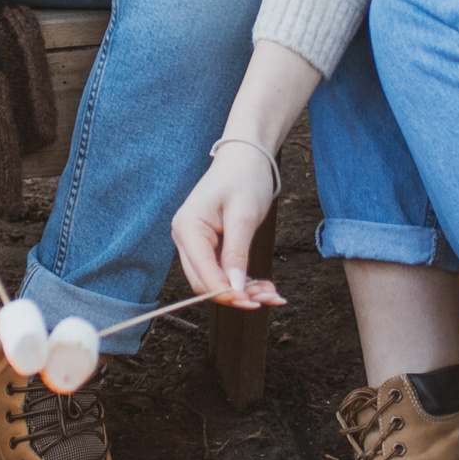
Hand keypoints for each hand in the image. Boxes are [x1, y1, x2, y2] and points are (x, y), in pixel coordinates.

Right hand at [169, 146, 289, 308]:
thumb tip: (235, 288)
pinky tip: (265, 287)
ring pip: (216, 280)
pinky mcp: (210, 246)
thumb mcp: (244, 216)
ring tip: (272, 294)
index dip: (225, 292)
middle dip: (236, 294)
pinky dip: (243, 281)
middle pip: (205, 282)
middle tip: (268, 299)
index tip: (251, 302)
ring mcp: (196, 243)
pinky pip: (223, 272)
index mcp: (189, 228)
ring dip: (243, 291)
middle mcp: (186, 238)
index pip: (202, 273)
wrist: (246, 157)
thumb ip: (237, 253)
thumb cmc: (243, 178)